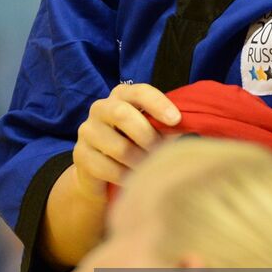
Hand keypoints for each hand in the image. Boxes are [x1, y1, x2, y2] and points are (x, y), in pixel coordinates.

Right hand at [72, 82, 180, 199]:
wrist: (100, 174)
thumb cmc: (134, 146)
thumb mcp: (150, 131)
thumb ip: (165, 126)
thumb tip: (191, 130)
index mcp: (121, 96)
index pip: (139, 91)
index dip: (158, 104)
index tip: (176, 120)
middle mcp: (100, 108)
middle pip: (123, 115)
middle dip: (147, 136)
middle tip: (160, 153)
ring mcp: (87, 131)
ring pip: (118, 147)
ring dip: (140, 162)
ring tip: (149, 169)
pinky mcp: (80, 155)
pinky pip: (108, 168)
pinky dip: (126, 177)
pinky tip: (132, 179)